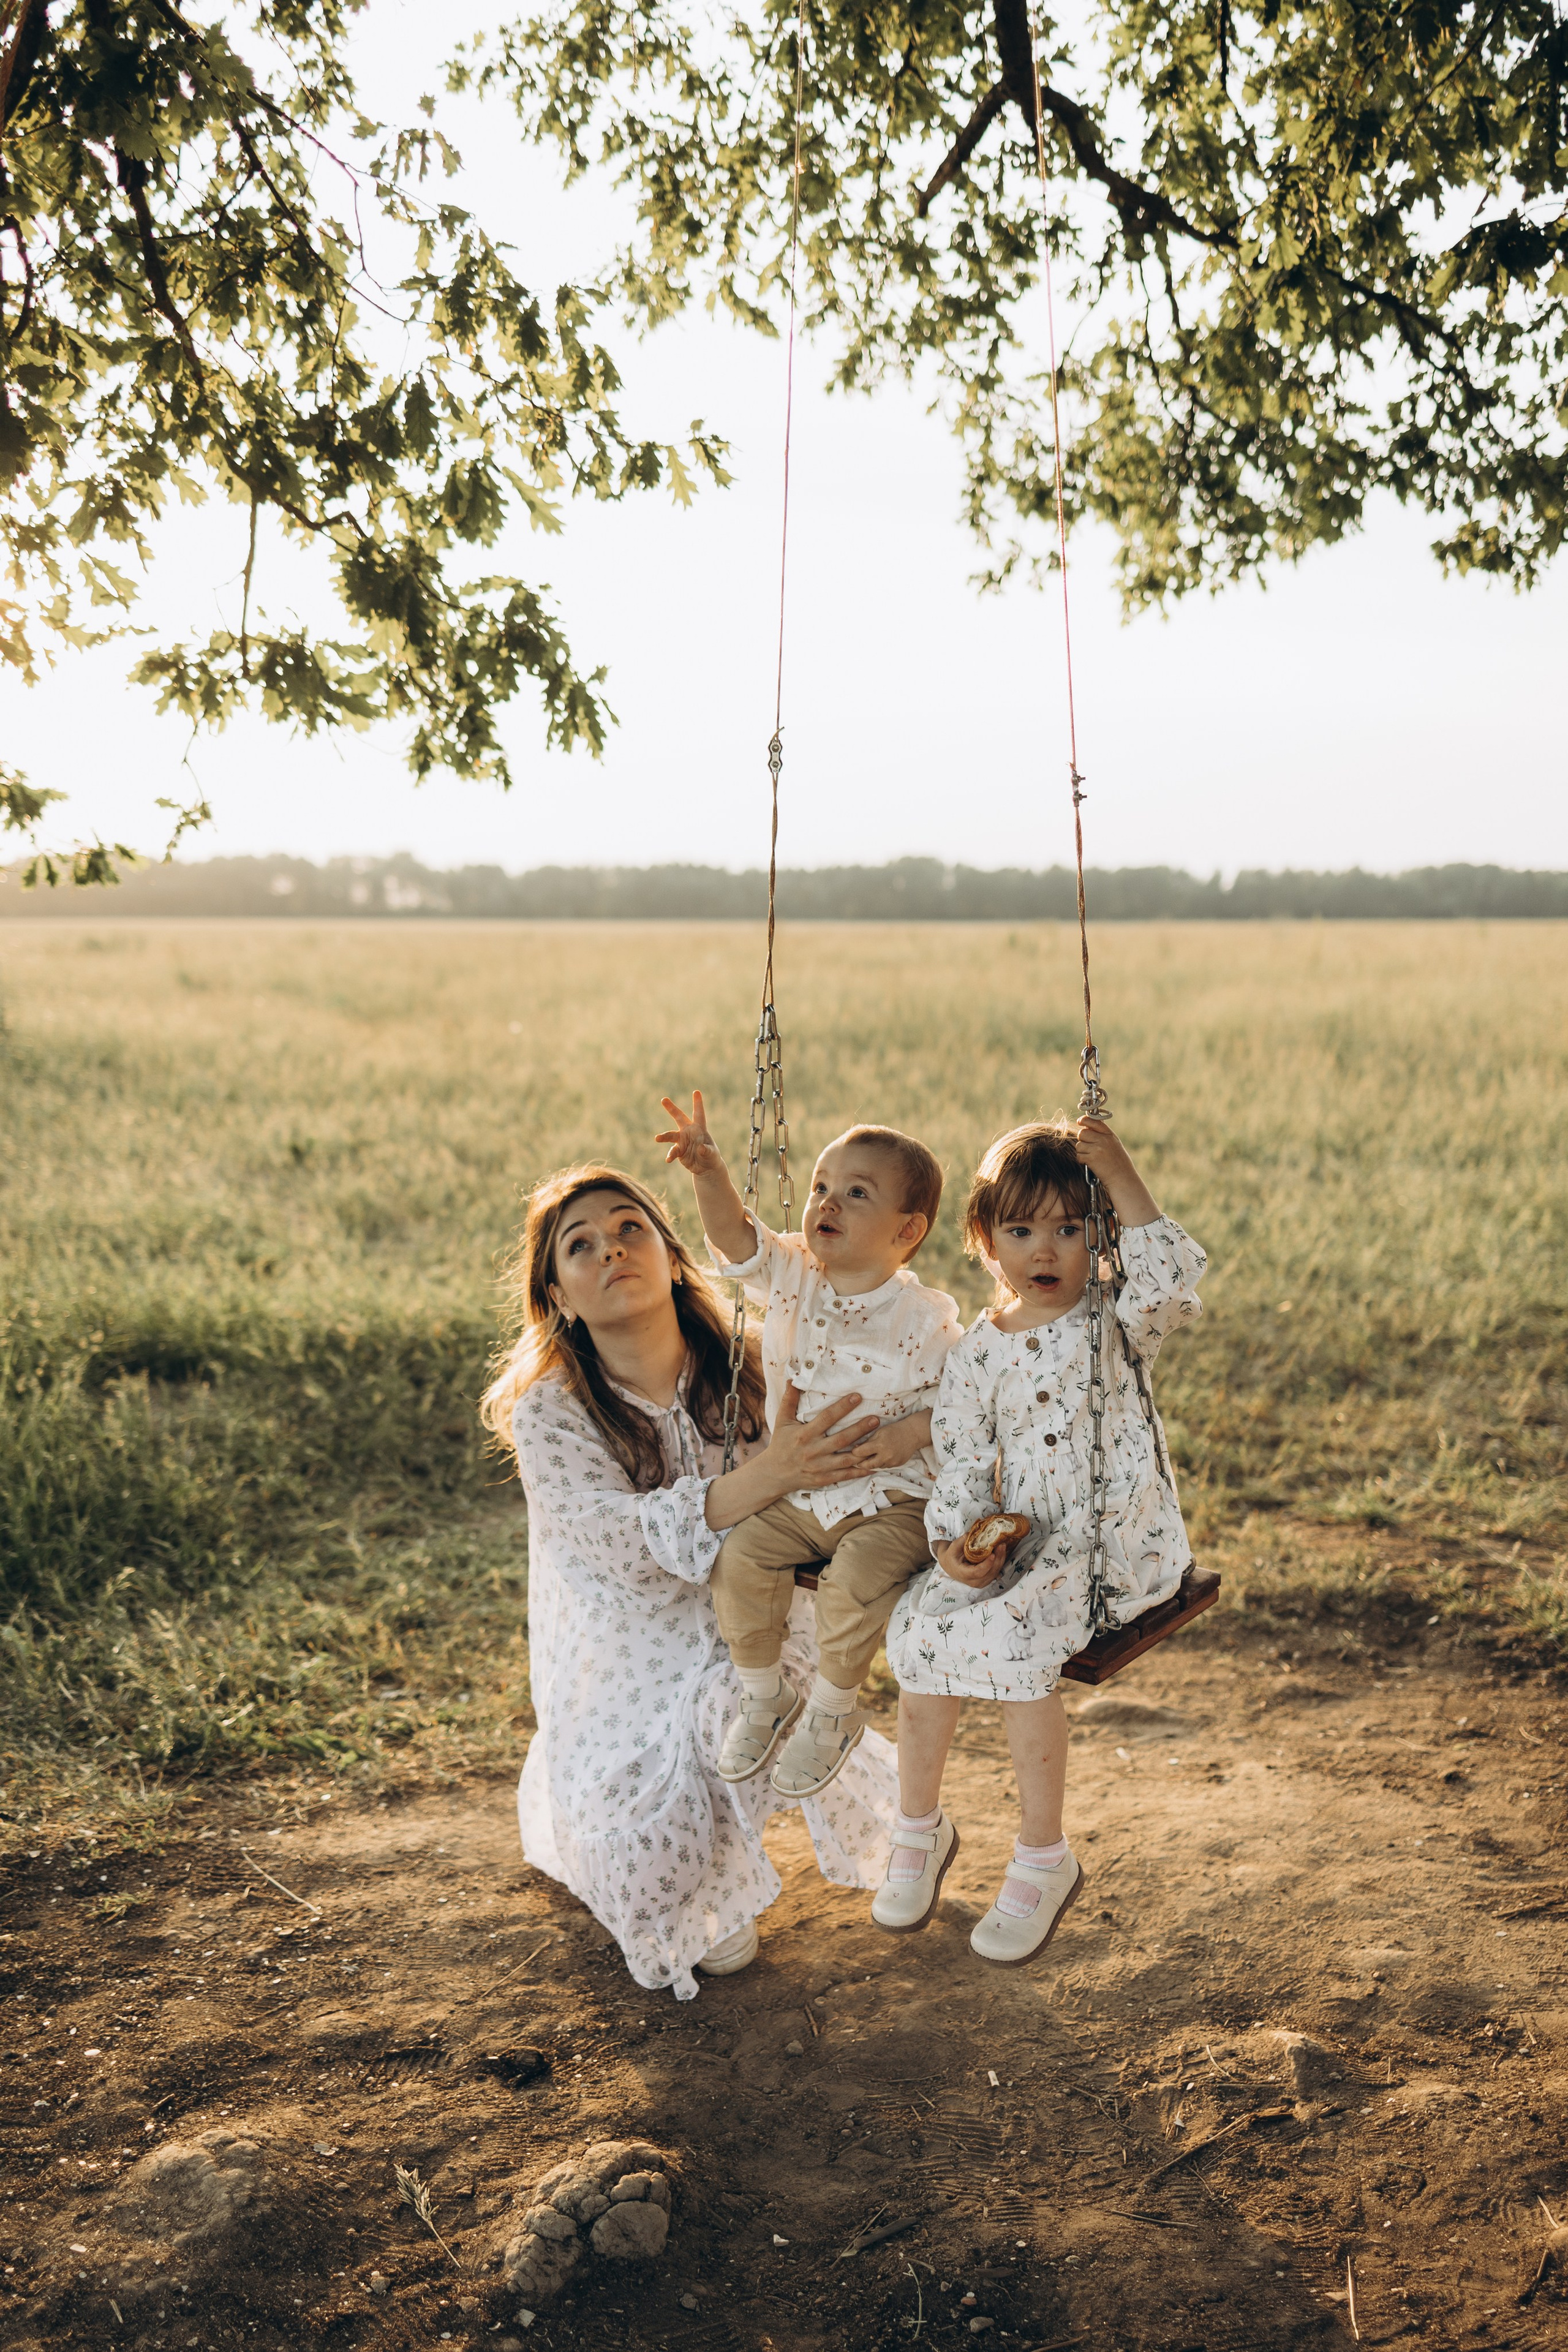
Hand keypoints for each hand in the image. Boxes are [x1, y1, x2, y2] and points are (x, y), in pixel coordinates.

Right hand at [656, 1089, 725, 1177]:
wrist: (705, 1168)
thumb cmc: (711, 1157)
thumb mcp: (712, 1154)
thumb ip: (707, 1150)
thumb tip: (700, 1148)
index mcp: (699, 1128)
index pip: (699, 1114)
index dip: (697, 1103)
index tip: (696, 1092)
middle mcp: (689, 1131)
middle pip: (679, 1117)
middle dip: (671, 1108)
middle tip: (664, 1099)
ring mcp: (682, 1140)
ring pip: (671, 1135)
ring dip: (664, 1136)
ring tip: (657, 1138)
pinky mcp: (678, 1150)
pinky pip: (672, 1151)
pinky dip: (670, 1155)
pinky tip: (669, 1160)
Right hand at [765, 1384, 882, 1492]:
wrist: (774, 1474)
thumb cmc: (780, 1444)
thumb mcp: (781, 1421)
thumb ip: (789, 1400)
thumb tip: (792, 1379)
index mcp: (804, 1434)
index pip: (826, 1418)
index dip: (842, 1407)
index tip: (857, 1397)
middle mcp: (813, 1451)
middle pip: (840, 1439)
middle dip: (859, 1429)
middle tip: (876, 1419)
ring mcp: (819, 1467)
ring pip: (845, 1459)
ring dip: (863, 1450)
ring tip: (879, 1440)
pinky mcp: (823, 1479)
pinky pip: (844, 1476)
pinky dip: (859, 1472)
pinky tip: (874, 1465)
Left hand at [847, 1407, 931, 1474]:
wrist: (913, 1434)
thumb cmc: (894, 1430)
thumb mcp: (879, 1432)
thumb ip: (867, 1441)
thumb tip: (855, 1449)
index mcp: (879, 1444)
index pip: (861, 1452)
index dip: (855, 1452)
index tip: (852, 1451)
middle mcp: (885, 1455)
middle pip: (867, 1465)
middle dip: (860, 1463)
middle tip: (856, 1461)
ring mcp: (892, 1462)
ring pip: (875, 1467)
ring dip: (870, 1464)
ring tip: (866, 1459)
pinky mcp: (897, 1465)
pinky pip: (884, 1467)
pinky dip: (880, 1463)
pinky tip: (879, 1458)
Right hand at [933, 1536, 1002, 1589]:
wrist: (950, 1565)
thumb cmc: (952, 1555)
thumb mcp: (954, 1546)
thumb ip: (964, 1540)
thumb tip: (976, 1532)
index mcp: (963, 1573)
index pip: (977, 1572)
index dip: (986, 1564)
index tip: (992, 1554)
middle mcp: (973, 1581)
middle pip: (989, 1573)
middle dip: (997, 1558)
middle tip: (1001, 1545)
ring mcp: (980, 1582)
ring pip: (995, 1573)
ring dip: (1000, 1559)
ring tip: (1002, 1546)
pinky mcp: (986, 1579)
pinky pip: (996, 1572)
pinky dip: (1000, 1561)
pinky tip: (1001, 1551)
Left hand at [1072, 1116, 1136, 1186]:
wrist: (1122, 1178)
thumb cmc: (1118, 1163)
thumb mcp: (1114, 1145)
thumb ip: (1103, 1136)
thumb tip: (1086, 1127)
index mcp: (1110, 1135)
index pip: (1094, 1121)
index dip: (1084, 1120)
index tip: (1080, 1122)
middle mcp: (1104, 1140)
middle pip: (1082, 1133)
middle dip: (1082, 1140)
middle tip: (1088, 1148)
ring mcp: (1097, 1149)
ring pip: (1079, 1145)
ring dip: (1082, 1152)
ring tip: (1091, 1158)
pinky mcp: (1092, 1159)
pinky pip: (1079, 1156)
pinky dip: (1082, 1160)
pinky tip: (1090, 1164)